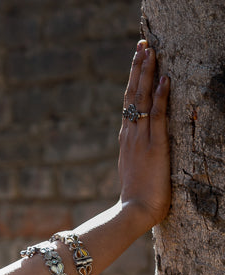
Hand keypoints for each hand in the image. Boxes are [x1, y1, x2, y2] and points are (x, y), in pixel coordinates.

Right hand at [118, 40, 171, 230]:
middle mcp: (130, 136)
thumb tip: (139, 151)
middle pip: (132, 96)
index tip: (137, 60)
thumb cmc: (136, 199)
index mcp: (126, 141)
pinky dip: (160, 97)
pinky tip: (164, 79)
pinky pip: (157, 117)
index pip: (129, 104)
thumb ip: (136, 156)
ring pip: (141, 101)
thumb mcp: (134, 172)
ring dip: (147, 74)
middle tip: (142, 45)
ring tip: (150, 51)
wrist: (133, 213)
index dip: (132, 80)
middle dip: (137, 69)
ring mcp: (141, 140)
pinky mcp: (154, 147)